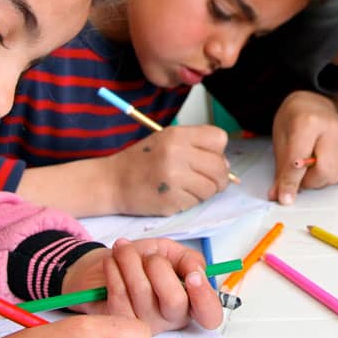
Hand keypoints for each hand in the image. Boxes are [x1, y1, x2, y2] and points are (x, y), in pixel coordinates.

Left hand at [64, 238, 223, 332]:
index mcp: (191, 301)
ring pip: (143, 292)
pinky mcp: (120, 321)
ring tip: (123, 249)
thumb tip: (197, 270)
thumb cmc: (142, 260)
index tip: (194, 276)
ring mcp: (145, 323)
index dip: (205, 297)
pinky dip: (114, 268)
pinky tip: (112, 261)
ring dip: (130, 260)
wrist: (107, 266)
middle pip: (175, 301)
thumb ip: (189, 259)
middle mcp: (171, 318)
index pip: (210, 314)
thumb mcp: (171, 252)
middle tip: (150, 255)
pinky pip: (119, 292)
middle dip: (159, 267)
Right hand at [104, 125, 230, 215]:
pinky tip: (175, 195)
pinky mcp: (172, 200)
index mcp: (177, 135)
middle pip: (220, 167)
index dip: (217, 151)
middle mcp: (177, 153)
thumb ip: (195, 146)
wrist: (112, 182)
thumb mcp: (166, 140)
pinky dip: (190, 202)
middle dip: (218, 177)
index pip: (219, 138)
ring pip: (211, 188)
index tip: (209, 158)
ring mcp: (175, 178)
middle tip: (205, 179)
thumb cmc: (141, 161)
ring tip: (187, 187)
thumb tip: (225, 165)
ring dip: (204, 191)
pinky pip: (196, 202)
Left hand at [268, 90, 337, 204]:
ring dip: (319, 179)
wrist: (314, 103)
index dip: (290, 182)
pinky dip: (331, 175)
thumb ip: (282, 168)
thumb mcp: (281, 138)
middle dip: (308, 181)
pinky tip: (324, 161)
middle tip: (299, 172)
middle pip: (324, 172)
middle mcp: (332, 128)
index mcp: (308, 122)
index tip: (285, 197)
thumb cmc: (296, 117)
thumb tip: (281, 195)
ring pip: (335, 177)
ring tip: (312, 163)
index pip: (299, 161)